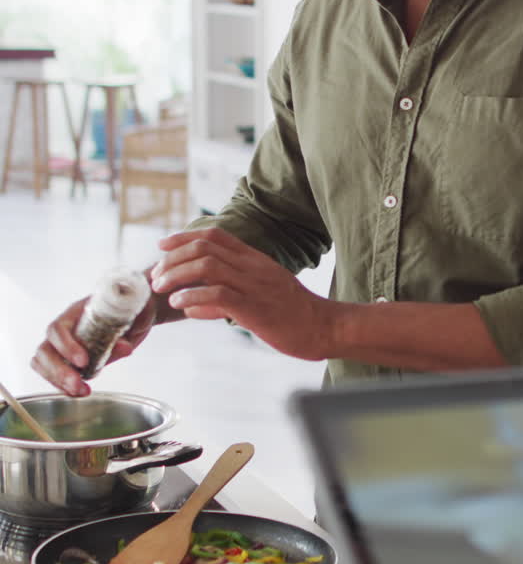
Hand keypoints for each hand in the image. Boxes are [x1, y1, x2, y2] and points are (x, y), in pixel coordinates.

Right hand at [31, 291, 158, 396]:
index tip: (83, 362)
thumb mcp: (134, 316)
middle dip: (59, 370)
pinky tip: (80, 392)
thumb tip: (124, 347)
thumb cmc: (129, 311)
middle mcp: (66, 329)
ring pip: (44, 363)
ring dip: (59, 381)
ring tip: (80, 390)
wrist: (134, 316)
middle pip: (45, 350)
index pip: (59, 328)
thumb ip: (129, 329)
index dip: (66, 346)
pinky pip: (54, 375)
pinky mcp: (69, 360)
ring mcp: (64, 345)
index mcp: (77, 313)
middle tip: (77, 383)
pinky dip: (64, 387)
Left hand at [150, 227, 334, 360]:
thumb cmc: (293, 316)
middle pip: (204, 247)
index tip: (162, 246)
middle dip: (172, 258)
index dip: (183, 237)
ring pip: (207, 266)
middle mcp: (253, 267)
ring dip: (177, 275)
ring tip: (162, 289)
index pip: (215, 236)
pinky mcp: (255, 307)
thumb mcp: (259, 298)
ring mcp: (254, 285)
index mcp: (255, 260)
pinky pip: (218, 294)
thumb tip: (192, 306)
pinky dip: (193, 296)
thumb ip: (224, 299)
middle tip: (156, 276)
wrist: (325, 328)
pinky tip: (180, 304)